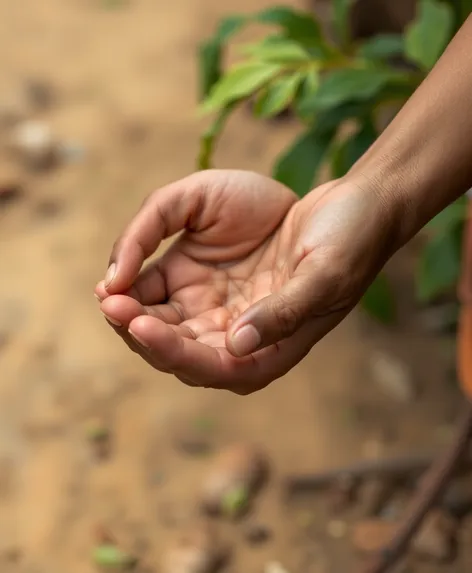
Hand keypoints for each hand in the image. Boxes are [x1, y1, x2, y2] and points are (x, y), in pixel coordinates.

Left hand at [95, 170, 398, 393]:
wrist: (353, 207)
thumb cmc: (350, 243)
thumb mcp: (325, 276)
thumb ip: (285, 313)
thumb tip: (239, 345)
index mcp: (270, 350)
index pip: (214, 367)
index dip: (174, 352)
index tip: (141, 325)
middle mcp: (239, 338)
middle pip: (178, 353)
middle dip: (141, 334)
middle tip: (112, 305)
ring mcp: (220, 310)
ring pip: (164, 327)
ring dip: (132, 315)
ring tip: (108, 293)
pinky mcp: (206, 281)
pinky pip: (163, 294)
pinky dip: (139, 289)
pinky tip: (120, 276)